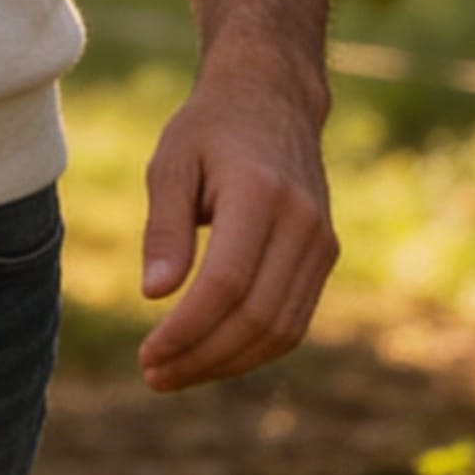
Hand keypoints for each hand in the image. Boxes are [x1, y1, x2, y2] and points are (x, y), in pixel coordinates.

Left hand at [136, 42, 337, 392]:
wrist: (274, 98)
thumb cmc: (210, 129)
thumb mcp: (171, 162)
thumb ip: (164, 227)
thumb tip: (155, 295)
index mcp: (259, 194)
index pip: (227, 284)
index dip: (187, 330)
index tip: (148, 355)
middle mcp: (302, 222)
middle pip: (256, 316)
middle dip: (203, 357)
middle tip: (154, 375)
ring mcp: (321, 242)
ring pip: (280, 329)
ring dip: (227, 362)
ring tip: (176, 373)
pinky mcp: (326, 255)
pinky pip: (294, 319)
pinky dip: (254, 348)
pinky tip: (211, 354)